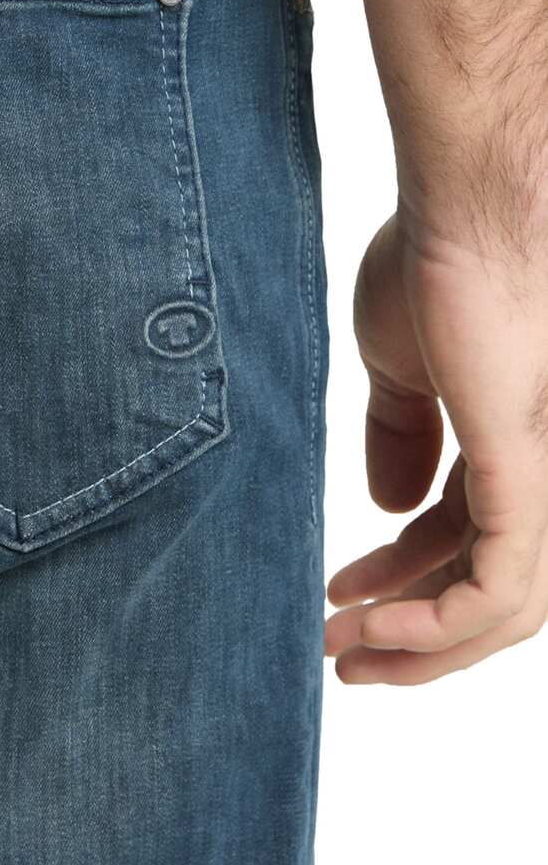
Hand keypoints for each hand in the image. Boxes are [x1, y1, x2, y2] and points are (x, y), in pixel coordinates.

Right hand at [326, 210, 547, 682]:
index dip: (401, 576)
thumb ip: (399, 436)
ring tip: (345, 652)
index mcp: (510, 444)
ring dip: (420, 646)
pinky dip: (436, 626)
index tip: (338, 594)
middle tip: (345, 656)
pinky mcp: (537, 482)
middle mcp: (543, 473)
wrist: (472, 208)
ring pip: (504, 609)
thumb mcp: (401, 366)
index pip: (463, 538)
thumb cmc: (439, 261)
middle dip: (415, 632)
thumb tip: (384, 505)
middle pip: (491, 587)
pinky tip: (375, 630)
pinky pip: (499, 591)